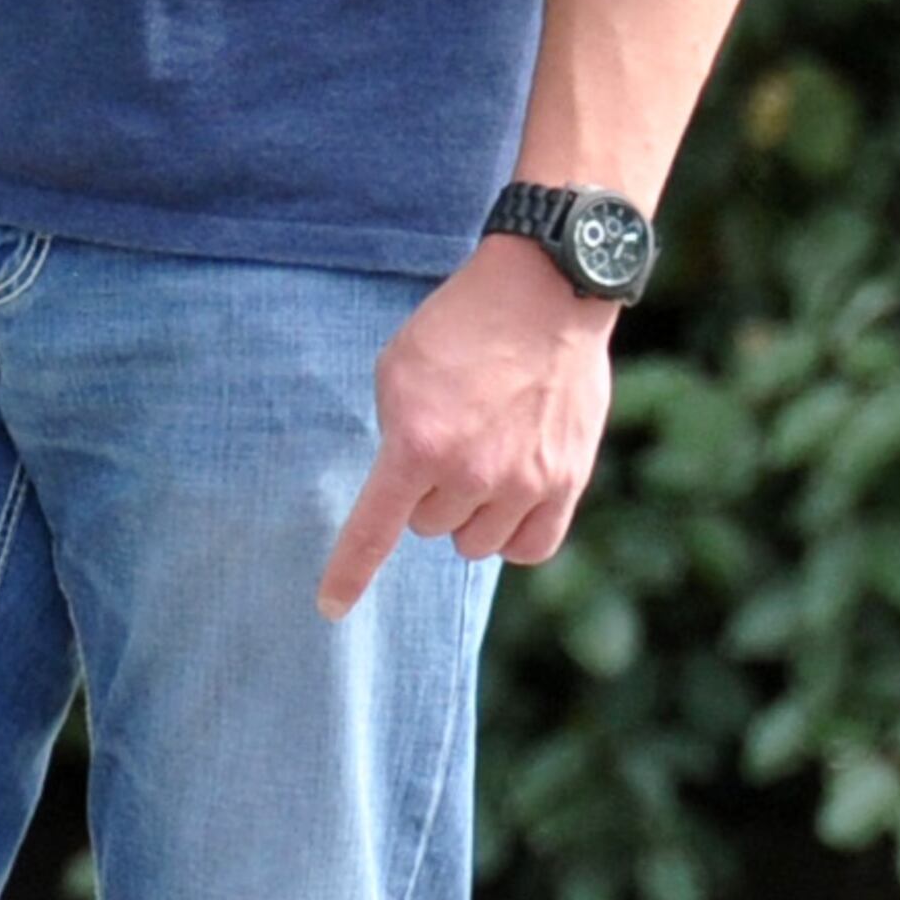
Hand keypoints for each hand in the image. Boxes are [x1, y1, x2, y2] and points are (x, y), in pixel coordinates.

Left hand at [318, 233, 619, 620]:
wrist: (544, 293)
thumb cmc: (461, 327)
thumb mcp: (397, 370)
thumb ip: (394, 434)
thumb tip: (404, 487)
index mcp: (418, 444)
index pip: (374, 530)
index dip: (350, 574)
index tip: (331, 606)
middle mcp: (472, 471)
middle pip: (430, 527)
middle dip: (429, 496)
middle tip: (448, 443)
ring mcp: (525, 480)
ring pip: (477, 543)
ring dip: (471, 514)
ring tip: (483, 460)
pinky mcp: (568, 480)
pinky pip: (532, 547)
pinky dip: (515, 534)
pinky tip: (510, 500)